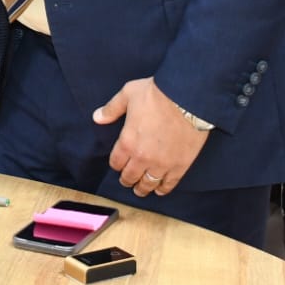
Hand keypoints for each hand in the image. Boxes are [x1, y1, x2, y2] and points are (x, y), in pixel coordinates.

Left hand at [92, 78, 208, 196]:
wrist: (187, 98)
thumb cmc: (157, 94)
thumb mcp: (128, 95)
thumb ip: (112, 109)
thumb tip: (97, 117)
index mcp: (127, 142)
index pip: (116, 162)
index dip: (116, 164)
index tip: (118, 164)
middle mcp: (142, 157)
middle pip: (130, 176)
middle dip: (127, 180)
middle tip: (128, 181)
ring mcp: (162, 164)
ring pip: (148, 183)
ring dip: (143, 188)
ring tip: (141, 190)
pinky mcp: (180, 165)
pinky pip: (169, 183)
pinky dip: (163, 188)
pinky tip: (160, 189)